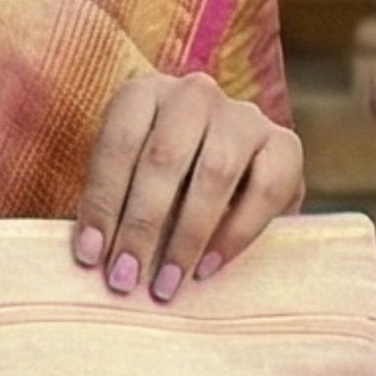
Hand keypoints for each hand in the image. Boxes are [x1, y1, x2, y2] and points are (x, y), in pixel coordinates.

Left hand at [72, 72, 305, 302]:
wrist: (231, 179)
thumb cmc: (163, 187)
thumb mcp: (129, 184)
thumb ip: (113, 209)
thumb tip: (91, 256)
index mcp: (144, 93)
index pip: (119, 142)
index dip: (103, 201)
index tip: (90, 256)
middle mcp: (194, 94)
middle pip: (165, 157)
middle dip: (141, 224)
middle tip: (126, 278)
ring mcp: (244, 115)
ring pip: (216, 171)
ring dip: (187, 235)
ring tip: (167, 281)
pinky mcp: (285, 144)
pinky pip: (266, 188)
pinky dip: (236, 233)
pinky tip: (209, 266)